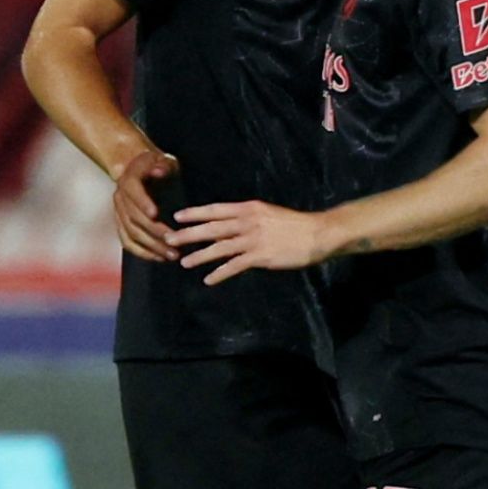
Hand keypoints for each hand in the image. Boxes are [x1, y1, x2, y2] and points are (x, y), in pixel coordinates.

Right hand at [110, 148, 178, 263]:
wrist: (135, 170)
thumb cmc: (155, 165)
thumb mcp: (163, 160)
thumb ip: (163, 165)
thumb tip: (159, 170)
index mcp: (129, 180)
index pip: (133, 193)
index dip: (142, 203)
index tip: (155, 214)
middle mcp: (120, 198)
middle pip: (134, 218)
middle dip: (154, 232)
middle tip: (174, 242)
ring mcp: (119, 213)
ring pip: (131, 234)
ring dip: (151, 246)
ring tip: (171, 255)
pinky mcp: (121, 224)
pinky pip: (127, 242)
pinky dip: (142, 252)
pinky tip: (159, 258)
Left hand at [168, 200, 332, 285]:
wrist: (317, 233)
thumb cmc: (293, 224)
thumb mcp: (267, 213)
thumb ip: (246, 218)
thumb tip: (225, 226)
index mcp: (248, 208)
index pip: (215, 209)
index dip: (195, 213)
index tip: (177, 217)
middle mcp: (247, 222)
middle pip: (212, 228)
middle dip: (188, 234)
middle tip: (169, 239)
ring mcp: (253, 239)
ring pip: (219, 248)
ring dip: (199, 256)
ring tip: (183, 262)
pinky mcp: (260, 256)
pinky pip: (234, 266)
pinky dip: (220, 273)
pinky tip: (208, 280)